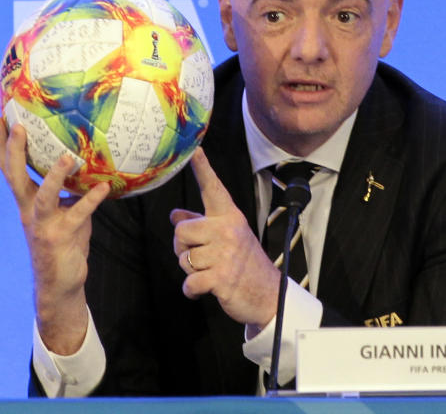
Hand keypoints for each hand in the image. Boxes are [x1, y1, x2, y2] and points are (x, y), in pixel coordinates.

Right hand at [0, 116, 109, 353]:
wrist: (61, 283)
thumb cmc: (65, 242)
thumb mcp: (66, 211)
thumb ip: (72, 190)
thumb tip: (92, 163)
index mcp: (27, 202)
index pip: (10, 168)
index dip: (2, 145)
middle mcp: (29, 211)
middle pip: (15, 176)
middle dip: (14, 151)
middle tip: (18, 126)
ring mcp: (43, 224)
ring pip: (43, 196)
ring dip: (55, 176)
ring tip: (67, 157)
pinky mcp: (60, 237)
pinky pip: (77, 214)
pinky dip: (90, 200)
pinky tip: (104, 187)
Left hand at [171, 148, 279, 327]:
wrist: (269, 295)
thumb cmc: (246, 263)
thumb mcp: (228, 238)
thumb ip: (201, 224)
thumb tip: (175, 214)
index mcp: (230, 217)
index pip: (213, 189)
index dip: (202, 168)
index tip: (194, 150)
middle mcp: (228, 230)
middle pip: (181, 231)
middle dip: (183, 247)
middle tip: (202, 257)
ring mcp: (226, 253)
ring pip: (183, 258)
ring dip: (191, 270)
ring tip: (212, 271)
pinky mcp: (221, 277)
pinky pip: (189, 282)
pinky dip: (192, 290)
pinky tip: (206, 288)